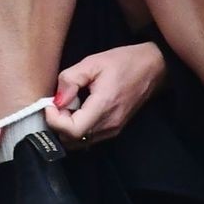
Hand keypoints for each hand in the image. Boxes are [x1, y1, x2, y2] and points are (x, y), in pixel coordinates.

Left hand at [44, 43, 166, 147]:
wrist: (153, 68)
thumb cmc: (124, 61)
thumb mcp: (93, 62)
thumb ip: (70, 79)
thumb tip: (56, 100)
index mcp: (104, 106)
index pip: (72, 131)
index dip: (54, 120)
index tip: (50, 104)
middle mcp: (109, 124)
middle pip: (72, 140)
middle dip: (58, 124)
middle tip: (58, 102)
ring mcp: (113, 130)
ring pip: (79, 142)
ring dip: (67, 127)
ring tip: (69, 104)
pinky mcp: (115, 129)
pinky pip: (89, 137)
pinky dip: (78, 128)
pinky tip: (80, 109)